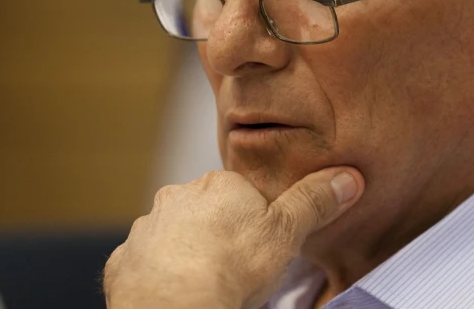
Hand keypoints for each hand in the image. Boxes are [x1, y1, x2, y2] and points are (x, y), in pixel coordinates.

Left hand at [103, 167, 363, 308]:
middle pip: (205, 210)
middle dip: (219, 232)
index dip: (256, 219)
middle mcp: (178, 197)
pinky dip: (159, 276)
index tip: (263, 243)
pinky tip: (178, 294)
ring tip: (207, 283)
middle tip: (237, 265)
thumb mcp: (288, 232)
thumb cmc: (233, 267)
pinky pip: (146, 264)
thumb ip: (315, 202)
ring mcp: (146, 229)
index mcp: (220, 185)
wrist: (176, 307)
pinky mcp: (124, 262)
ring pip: (173, 236)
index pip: (242, 192)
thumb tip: (349, 176)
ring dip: (187, 253)